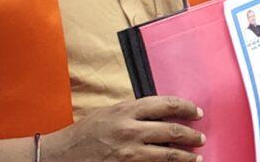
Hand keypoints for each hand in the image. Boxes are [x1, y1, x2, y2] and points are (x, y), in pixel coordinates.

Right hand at [41, 96, 205, 161]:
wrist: (59, 155)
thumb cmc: (83, 133)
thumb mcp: (109, 113)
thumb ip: (134, 112)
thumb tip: (161, 113)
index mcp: (126, 110)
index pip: (166, 104)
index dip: (186, 107)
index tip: (196, 112)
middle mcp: (129, 129)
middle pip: (173, 130)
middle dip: (192, 135)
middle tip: (200, 138)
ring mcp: (128, 151)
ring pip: (168, 153)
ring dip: (186, 156)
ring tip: (196, 157)